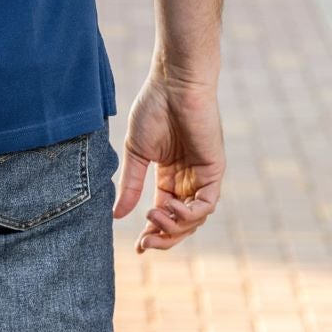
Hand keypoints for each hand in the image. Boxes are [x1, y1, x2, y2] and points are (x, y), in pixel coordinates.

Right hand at [113, 74, 224, 253]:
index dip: (152, 233)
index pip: (164, 215)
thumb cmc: (154, 109)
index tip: (137, 247)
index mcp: (169, 177)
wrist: (173, 84)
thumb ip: (130, 185)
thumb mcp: (137, 153)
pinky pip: (206, 204)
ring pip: (195, 219)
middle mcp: (188, 180)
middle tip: (145, 242)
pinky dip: (188, 213)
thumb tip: (117, 215)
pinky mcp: (214, 170)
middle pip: (181, 224)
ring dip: (173, 226)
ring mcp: (202, 176)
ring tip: (152, 217)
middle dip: (164, 238)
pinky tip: (169, 206)